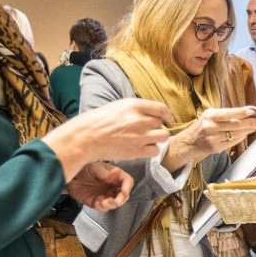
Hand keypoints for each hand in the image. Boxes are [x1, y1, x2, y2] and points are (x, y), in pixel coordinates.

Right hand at [44, 98, 172, 182]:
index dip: (167, 114)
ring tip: (148, 139)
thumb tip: (152, 114)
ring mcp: (140, 136)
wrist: (87, 137)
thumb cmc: (100, 120)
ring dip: (157, 138)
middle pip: (161, 123)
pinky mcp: (137, 151)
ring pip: (163, 136)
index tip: (167, 118)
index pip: (161, 108)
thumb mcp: (119, 106)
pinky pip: (155, 150)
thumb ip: (137, 109)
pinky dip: (152, 150)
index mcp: (135, 105)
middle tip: (148, 130)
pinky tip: (143, 147)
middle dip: (157, 127)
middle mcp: (140, 120)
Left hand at [66, 162, 133, 211]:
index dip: (127, 187)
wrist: (71, 178)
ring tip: (103, 202)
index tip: (124, 191)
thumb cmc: (85, 169)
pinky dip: (102, 207)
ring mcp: (107, 195)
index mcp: (116, 176)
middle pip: (124, 195)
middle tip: (116, 201)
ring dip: (111, 205)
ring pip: (115, 203)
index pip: (127, 181)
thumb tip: (117, 172)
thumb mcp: (95, 168)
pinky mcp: (98, 203)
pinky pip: (103, 208)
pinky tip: (97, 203)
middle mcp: (114, 187)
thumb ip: (106, 173)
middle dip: (121, 199)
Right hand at [166, 106, 255, 169]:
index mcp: (209, 116)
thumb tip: (245, 112)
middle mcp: (211, 127)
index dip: (241, 113)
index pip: (228, 114)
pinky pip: (233, 142)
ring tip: (255, 126)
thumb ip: (225, 114)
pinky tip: (245, 133)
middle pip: (235, 125)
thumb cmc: (203, 125)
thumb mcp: (210, 115)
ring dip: (248, 130)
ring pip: (236, 134)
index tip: (252, 111)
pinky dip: (241, 137)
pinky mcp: (217, 148)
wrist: (190, 141)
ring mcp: (214, 139)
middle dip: (249, 123)